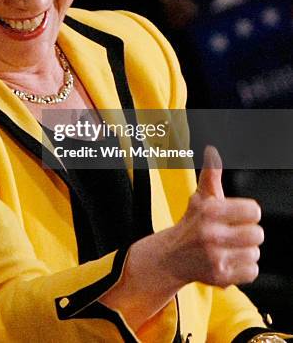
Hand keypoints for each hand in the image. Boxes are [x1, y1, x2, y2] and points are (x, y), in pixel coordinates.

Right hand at [100, 146, 262, 329]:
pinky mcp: (220, 277)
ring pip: (255, 253)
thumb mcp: (199, 198)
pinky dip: (244, 268)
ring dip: (245, 251)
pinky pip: (252, 271)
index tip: (236, 216)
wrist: (171, 257)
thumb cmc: (191, 224)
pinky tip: (229, 262)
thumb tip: (212, 150)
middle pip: (258, 234)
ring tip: (229, 249)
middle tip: (233, 234)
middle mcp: (211, 234)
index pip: (253, 210)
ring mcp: (215, 258)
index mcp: (209, 211)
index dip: (247, 213)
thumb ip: (211, 175)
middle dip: (248, 233)